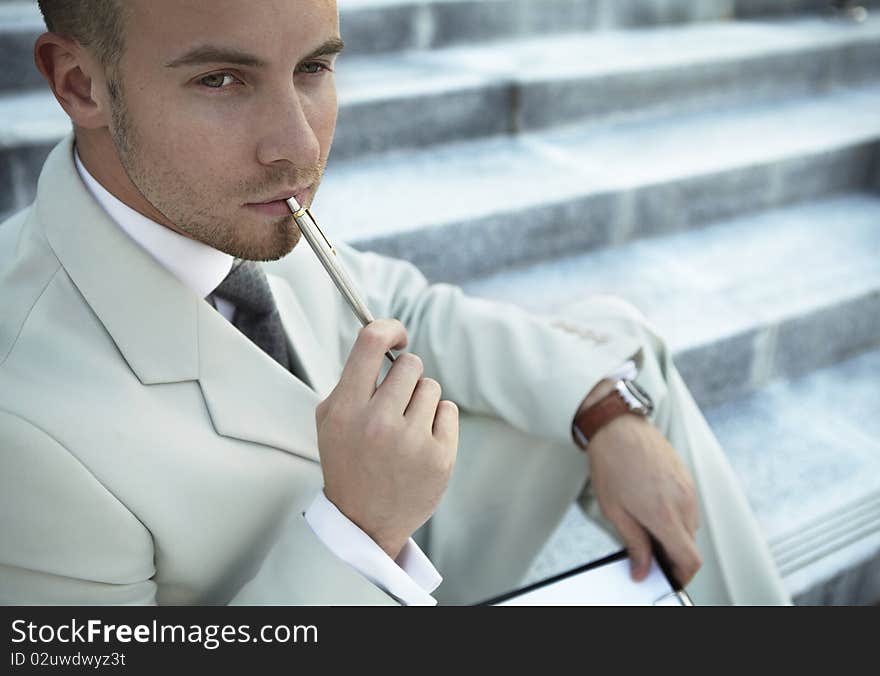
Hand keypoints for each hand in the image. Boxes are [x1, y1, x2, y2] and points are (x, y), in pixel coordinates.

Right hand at [316, 319, 459, 559]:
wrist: (364, 521)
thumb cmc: (348, 462)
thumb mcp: (330, 419)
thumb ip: (352, 379)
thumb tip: (383, 338)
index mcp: (346, 409)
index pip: (371, 342)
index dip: (390, 328)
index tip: (398, 338)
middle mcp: (378, 423)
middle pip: (410, 364)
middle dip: (406, 377)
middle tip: (397, 402)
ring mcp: (411, 441)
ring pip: (431, 388)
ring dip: (421, 402)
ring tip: (405, 430)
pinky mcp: (439, 457)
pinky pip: (448, 410)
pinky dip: (438, 422)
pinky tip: (421, 443)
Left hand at [585, 410, 700, 585]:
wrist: (617, 427)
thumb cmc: (612, 464)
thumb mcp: (615, 511)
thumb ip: (634, 543)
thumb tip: (642, 568)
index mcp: (665, 515)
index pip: (690, 559)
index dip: (682, 574)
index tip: (669, 576)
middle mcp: (684, 502)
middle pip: (689, 543)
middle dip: (672, 552)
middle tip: (647, 549)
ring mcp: (688, 488)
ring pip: (690, 525)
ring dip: (673, 531)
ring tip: (645, 521)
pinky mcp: (687, 477)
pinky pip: (688, 506)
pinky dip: (675, 513)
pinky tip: (651, 502)